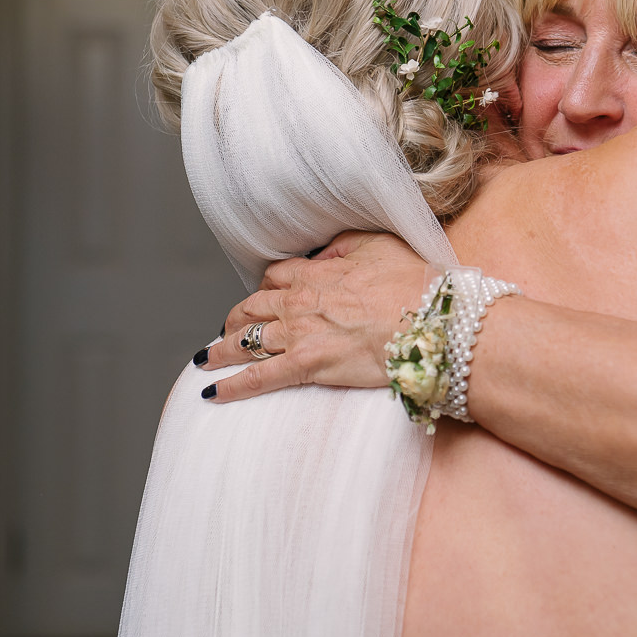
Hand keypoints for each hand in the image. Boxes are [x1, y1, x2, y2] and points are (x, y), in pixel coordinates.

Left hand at [197, 231, 430, 401]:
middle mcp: (299, 302)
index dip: (266, 287)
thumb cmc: (413, 284)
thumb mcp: (380, 245)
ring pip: (244, 340)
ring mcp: (299, 334)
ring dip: (221, 349)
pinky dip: (232, 386)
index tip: (264, 296)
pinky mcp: (306, 366)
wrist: (428, 321)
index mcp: (316, 272)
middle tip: (228, 328)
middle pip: (250, 306)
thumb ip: (346, 244)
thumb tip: (324, 251)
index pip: (275, 277)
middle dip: (234, 317)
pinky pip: (258, 377)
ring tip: (208, 358)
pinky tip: (212, 392)